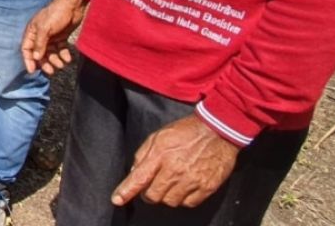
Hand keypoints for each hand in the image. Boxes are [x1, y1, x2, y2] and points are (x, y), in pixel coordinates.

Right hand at [21, 0, 87, 74]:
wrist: (72, 5)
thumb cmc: (56, 14)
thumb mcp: (45, 28)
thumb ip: (40, 44)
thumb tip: (36, 58)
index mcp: (32, 31)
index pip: (26, 49)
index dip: (28, 60)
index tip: (32, 71)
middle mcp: (40, 35)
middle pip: (39, 54)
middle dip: (44, 63)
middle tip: (51, 71)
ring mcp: (51, 37)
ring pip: (50, 53)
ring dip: (55, 60)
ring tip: (62, 64)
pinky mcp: (61, 37)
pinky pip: (60, 50)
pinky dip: (63, 55)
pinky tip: (68, 58)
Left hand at [112, 115, 239, 208]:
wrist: (217, 131)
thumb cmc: (186, 131)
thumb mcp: (159, 135)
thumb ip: (144, 154)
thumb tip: (135, 172)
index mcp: (160, 155)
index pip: (139, 178)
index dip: (126, 191)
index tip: (117, 200)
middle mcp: (174, 170)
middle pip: (153, 196)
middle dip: (149, 194)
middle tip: (152, 186)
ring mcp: (191, 180)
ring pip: (170, 202)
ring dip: (167, 196)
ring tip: (171, 183)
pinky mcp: (206, 187)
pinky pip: (188, 203)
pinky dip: (184, 198)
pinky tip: (185, 186)